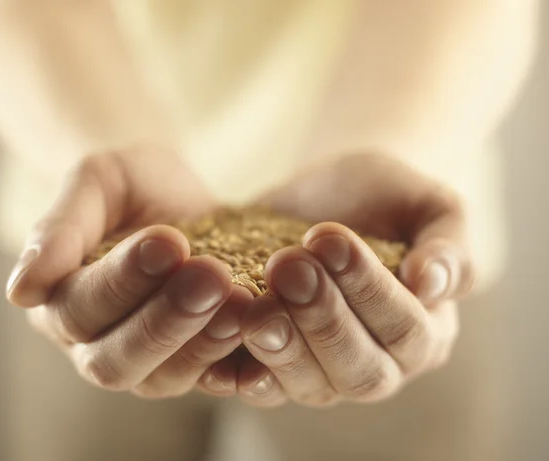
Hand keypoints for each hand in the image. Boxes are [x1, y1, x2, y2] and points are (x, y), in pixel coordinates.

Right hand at [6, 145, 250, 398]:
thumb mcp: (94, 182)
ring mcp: (146, 360)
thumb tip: (20, 290)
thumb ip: (59, 228)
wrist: (174, 196)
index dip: (122, 280)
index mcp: (60, 301)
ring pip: (164, 377)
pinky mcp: (192, 361)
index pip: (80, 307)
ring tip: (243, 300)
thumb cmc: (129, 185)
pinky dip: (234, 358)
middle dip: (166, 320)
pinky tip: (263, 325)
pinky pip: (209, 378)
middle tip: (211, 276)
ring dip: (203, 341)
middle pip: (116, 360)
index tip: (167, 241)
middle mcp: (96, 343)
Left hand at [200, 153, 474, 406]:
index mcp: (425, 333)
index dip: (368, 288)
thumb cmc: (389, 198)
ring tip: (252, 306)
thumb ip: (446, 245)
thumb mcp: (431, 206)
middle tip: (287, 266)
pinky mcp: (275, 361)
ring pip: (308, 385)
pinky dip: (238, 372)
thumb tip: (432, 283)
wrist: (333, 195)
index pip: (404, 328)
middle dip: (321, 319)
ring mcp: (324, 370)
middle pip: (357, 370)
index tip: (329, 238)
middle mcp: (378, 364)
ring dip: (280, 346)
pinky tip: (220, 350)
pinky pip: (260, 384)